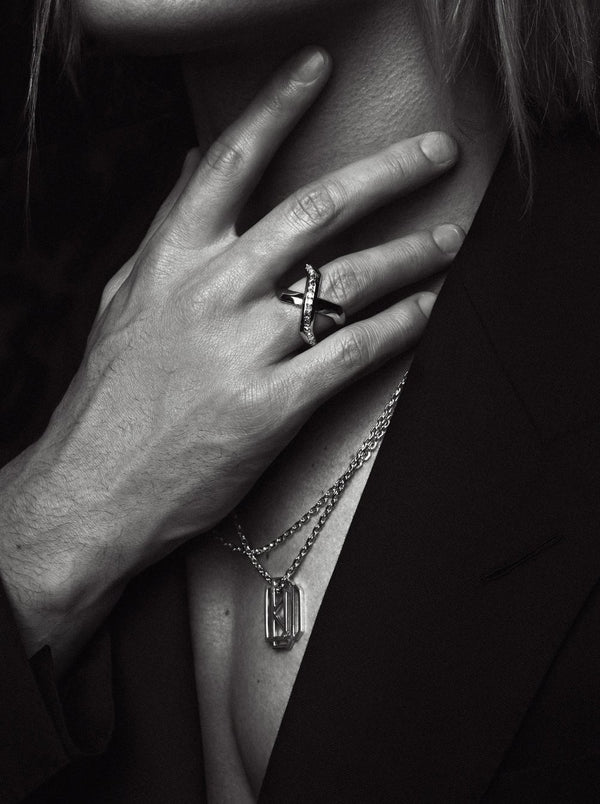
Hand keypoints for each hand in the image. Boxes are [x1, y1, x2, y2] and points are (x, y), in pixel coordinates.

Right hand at [0, 48, 461, 668]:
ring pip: (350, 278)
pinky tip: (428, 308)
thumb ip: (167, 229)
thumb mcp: (126, 299)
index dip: (280, 103)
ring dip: (412, 252)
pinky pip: (353, 350)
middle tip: (437, 151)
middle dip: (390, 171)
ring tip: (450, 237)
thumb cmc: (109, 396)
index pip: (233, 157)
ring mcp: (244, 348)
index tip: (320, 68)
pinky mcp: (272, 406)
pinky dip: (401, 325)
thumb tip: (195, 163)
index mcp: (172, 258)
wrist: (92, 488)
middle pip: (317, 207)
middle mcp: (212, 290)